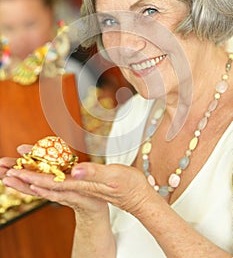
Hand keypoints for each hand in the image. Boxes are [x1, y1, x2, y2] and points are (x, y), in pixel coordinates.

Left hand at [3, 161, 152, 216]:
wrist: (133, 197)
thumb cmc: (126, 187)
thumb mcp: (112, 177)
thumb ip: (93, 174)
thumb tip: (73, 171)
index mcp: (79, 186)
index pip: (51, 182)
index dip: (33, 176)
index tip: (16, 171)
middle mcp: (73, 189)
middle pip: (42, 183)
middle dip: (22, 176)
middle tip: (2, 169)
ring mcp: (74, 188)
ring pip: (45, 183)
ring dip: (26, 176)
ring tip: (7, 171)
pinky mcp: (76, 185)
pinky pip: (53, 181)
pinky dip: (39, 177)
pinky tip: (31, 173)